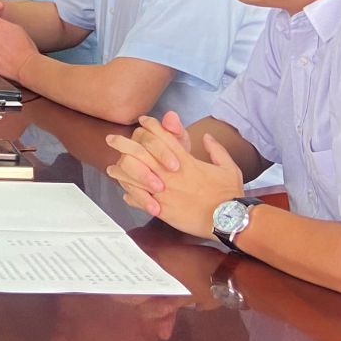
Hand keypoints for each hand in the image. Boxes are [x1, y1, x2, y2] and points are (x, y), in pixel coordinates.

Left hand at [105, 112, 241, 237]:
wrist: (229, 219)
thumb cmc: (229, 194)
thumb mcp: (228, 167)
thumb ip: (216, 150)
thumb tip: (207, 137)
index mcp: (186, 162)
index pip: (163, 138)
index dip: (151, 127)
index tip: (142, 121)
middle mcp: (171, 174)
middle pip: (141, 154)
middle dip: (124, 144)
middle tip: (111, 139)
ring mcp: (165, 192)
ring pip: (135, 177)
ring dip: (122, 171)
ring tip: (111, 168)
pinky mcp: (163, 210)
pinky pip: (141, 201)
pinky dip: (132, 196)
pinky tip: (125, 193)